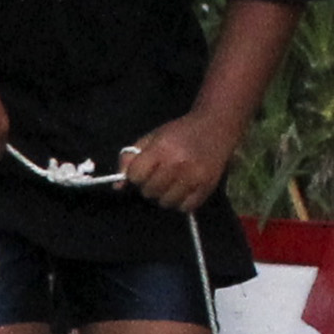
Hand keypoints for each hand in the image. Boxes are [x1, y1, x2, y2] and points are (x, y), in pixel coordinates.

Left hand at [122, 112, 239, 212]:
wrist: (216, 126)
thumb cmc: (179, 132)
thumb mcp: (151, 138)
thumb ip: (130, 159)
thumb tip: (117, 187)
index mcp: (161, 149)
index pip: (135, 176)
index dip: (136, 174)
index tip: (144, 169)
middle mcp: (178, 164)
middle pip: (149, 191)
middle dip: (149, 185)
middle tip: (159, 175)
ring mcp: (195, 177)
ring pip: (166, 202)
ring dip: (164, 195)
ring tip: (171, 182)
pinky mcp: (208, 187)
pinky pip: (185, 207)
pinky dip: (181, 202)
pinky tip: (183, 189)